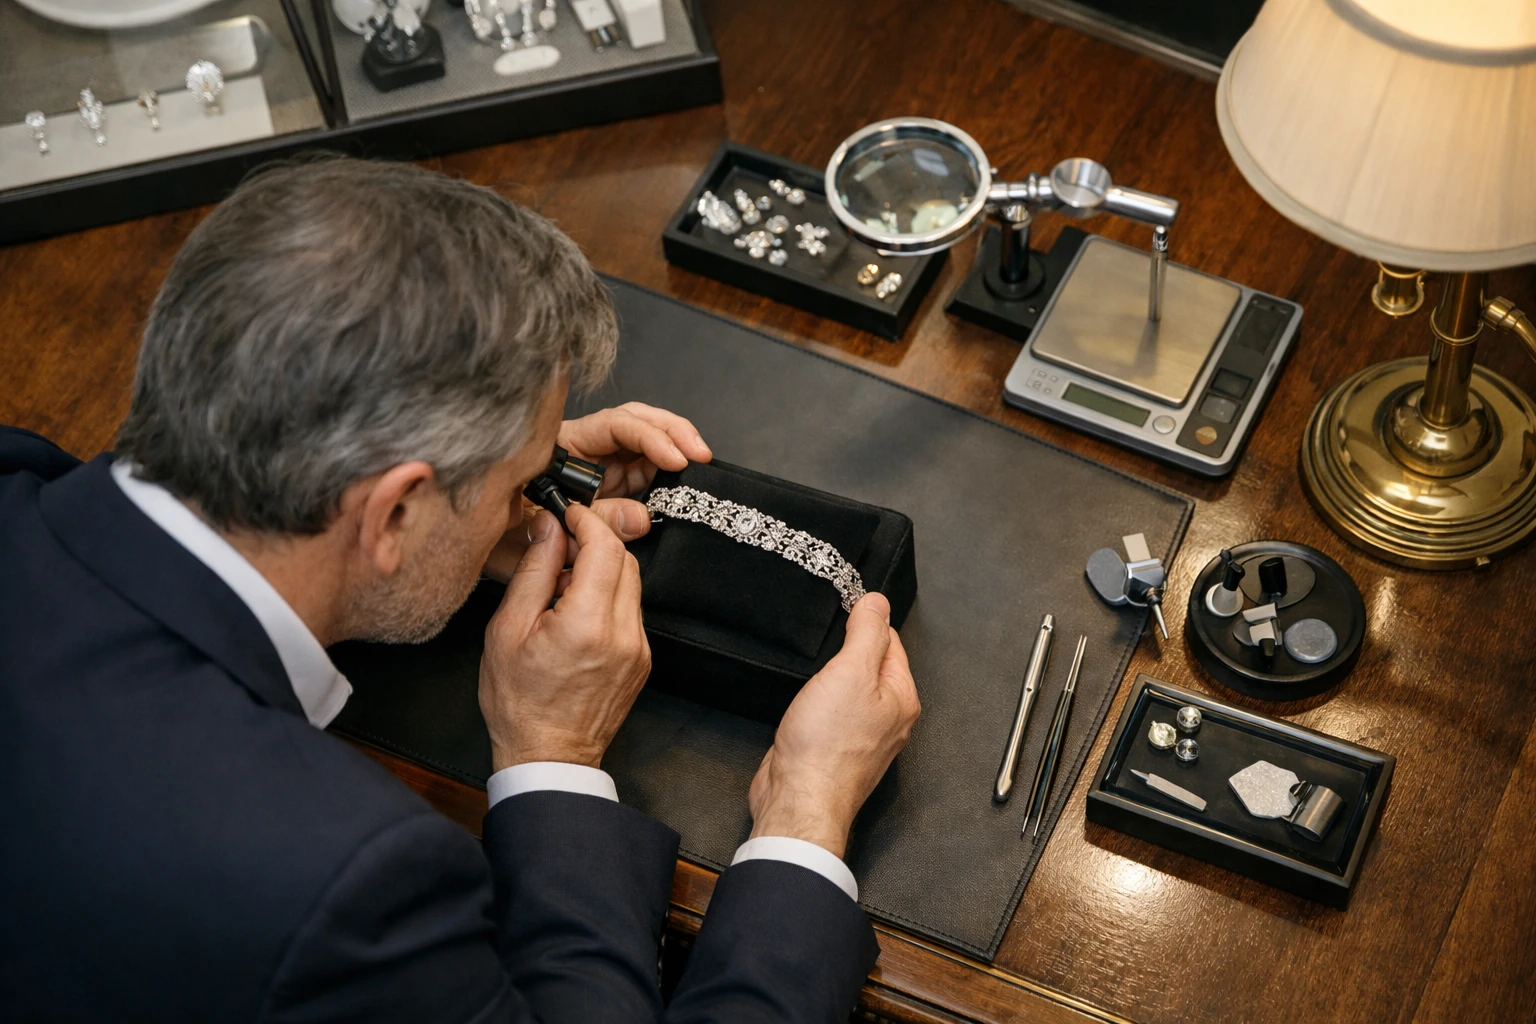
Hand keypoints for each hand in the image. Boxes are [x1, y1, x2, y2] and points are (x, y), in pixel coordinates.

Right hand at [478, 504, 650, 770]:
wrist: (549, 756)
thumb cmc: (519, 702)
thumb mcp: (508, 629)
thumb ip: (534, 571)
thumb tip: (548, 526)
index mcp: (587, 624)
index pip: (605, 547)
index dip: (586, 521)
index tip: (565, 513)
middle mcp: (623, 634)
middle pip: (624, 560)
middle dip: (594, 543)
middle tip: (558, 549)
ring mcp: (638, 648)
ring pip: (631, 582)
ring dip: (601, 570)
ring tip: (561, 587)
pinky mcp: (642, 658)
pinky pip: (630, 610)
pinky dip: (608, 597)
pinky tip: (577, 613)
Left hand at [481, 403, 711, 581]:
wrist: (466, 556)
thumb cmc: (491, 538)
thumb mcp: (536, 532)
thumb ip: (589, 524)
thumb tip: (640, 515)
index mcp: (560, 447)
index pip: (615, 425)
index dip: (649, 437)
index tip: (675, 459)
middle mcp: (580, 452)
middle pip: (634, 423)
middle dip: (670, 432)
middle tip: (700, 453)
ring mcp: (594, 469)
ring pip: (640, 446)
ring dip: (671, 450)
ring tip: (698, 463)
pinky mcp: (604, 489)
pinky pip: (638, 473)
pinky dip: (661, 475)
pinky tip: (678, 484)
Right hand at [747, 593, 920, 858]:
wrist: (799, 799)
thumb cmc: (827, 746)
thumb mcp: (850, 672)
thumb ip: (866, 632)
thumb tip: (876, 601)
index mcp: (901, 697)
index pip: (890, 641)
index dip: (864, 622)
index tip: (844, 612)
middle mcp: (888, 718)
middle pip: (870, 664)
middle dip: (846, 650)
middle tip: (826, 645)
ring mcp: (861, 735)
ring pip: (848, 689)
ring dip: (830, 677)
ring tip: (818, 670)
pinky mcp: (834, 747)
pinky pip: (830, 712)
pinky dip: (818, 700)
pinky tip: (807, 701)